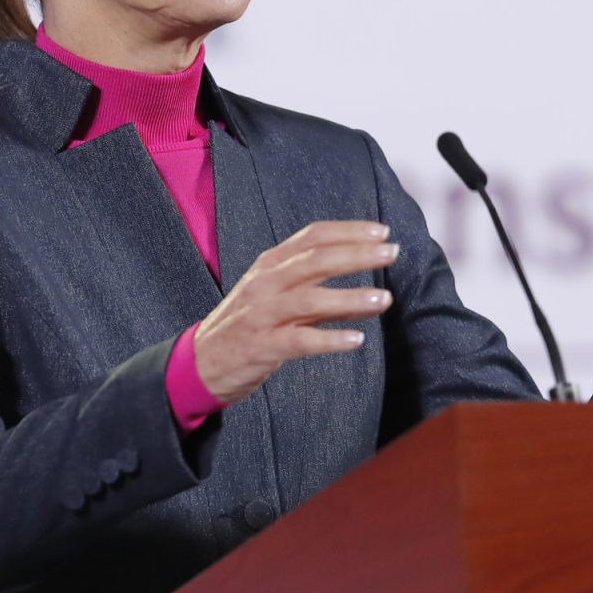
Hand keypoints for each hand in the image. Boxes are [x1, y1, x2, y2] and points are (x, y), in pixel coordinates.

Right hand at [193, 220, 398, 404]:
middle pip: (315, 260)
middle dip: (357, 254)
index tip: (382, 232)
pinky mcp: (261, 347)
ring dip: (350, 297)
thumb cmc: (248, 324)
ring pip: (309, 299)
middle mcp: (265, 283)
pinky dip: (329, 339)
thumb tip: (372, 294)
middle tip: (391, 253)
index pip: (313, 236)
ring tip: (385, 298)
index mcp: (270, 264)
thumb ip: (321, 291)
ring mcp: (261, 315)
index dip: (349, 231)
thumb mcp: (278, 296)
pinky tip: (356, 340)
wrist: (201, 361)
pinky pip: (299, 341)